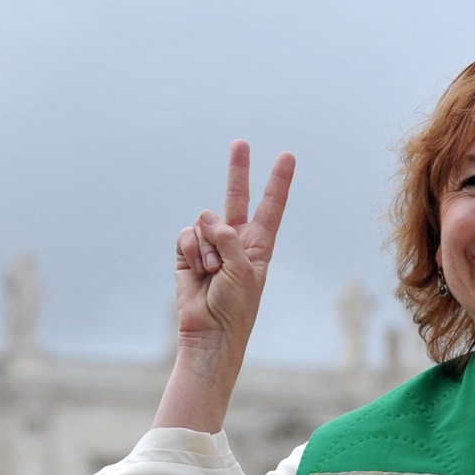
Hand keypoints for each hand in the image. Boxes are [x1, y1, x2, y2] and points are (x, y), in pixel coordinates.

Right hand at [174, 140, 295, 357]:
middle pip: (237, 197)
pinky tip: (197, 270)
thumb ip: (229, 238)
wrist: (210, 332)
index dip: (278, 181)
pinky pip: (187, 235)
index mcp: (258, 245)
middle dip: (238, 170)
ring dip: (207, 248)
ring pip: (204, 221)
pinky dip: (191, 251)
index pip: (271, 207)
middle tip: (240, 142)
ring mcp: (210, 245)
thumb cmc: (236, 307)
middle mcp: (234, 240)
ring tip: (211, 273)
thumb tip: (206, 218)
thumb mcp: (244, 270)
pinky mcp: (187, 253)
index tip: (287, 157)